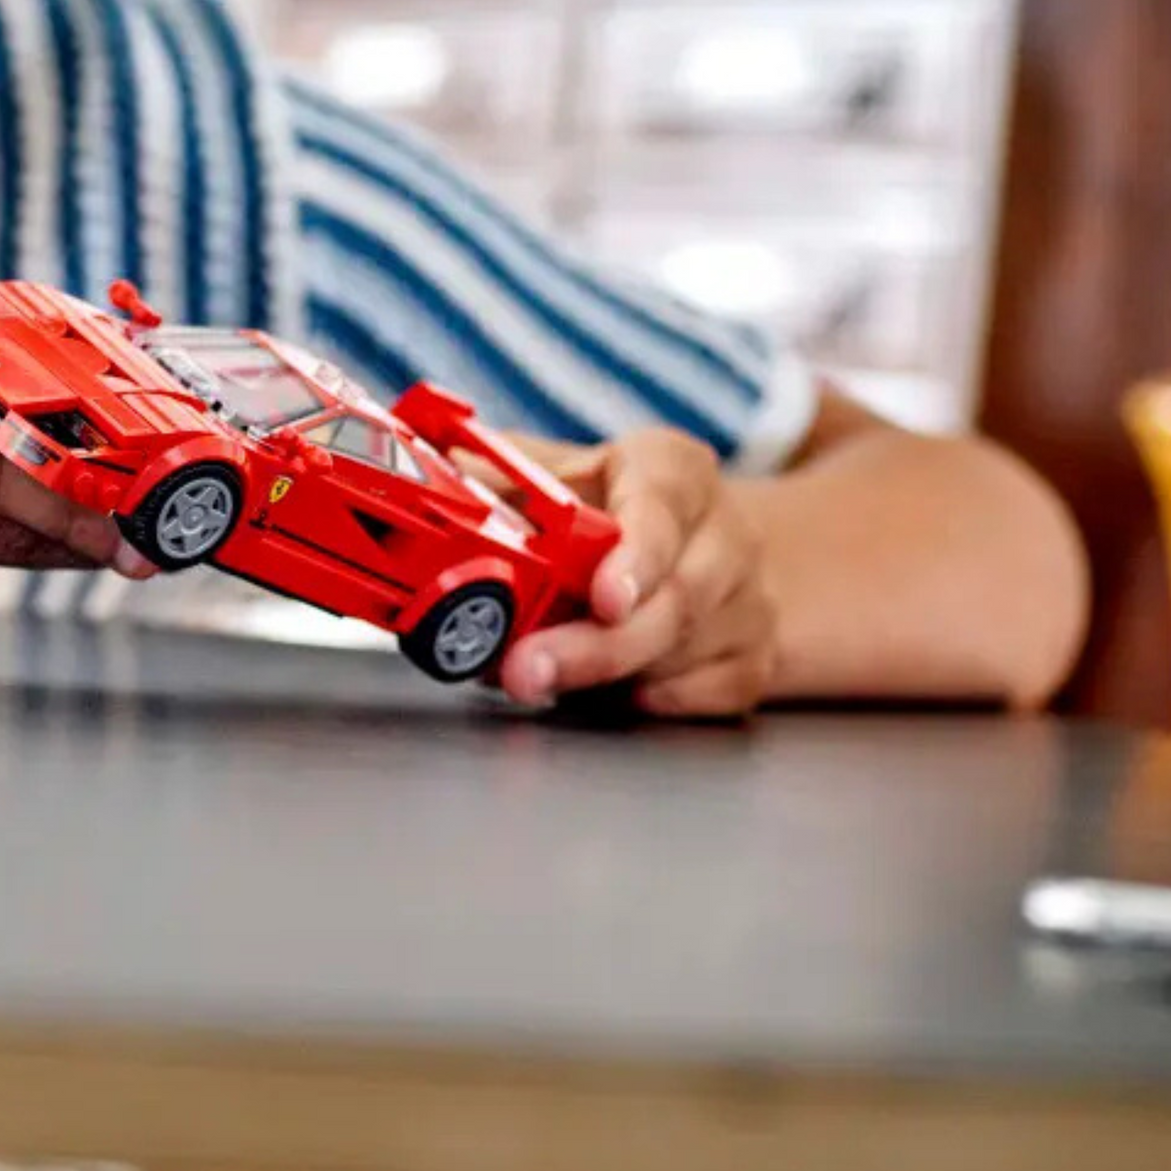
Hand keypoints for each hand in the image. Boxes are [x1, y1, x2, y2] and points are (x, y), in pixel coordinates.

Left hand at [493, 428, 778, 718]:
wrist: (683, 545)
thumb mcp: (547, 475)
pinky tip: (607, 693)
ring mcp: (746, 598)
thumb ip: (488, 480)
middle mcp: (722, 530)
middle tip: (522, 672)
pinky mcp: (753, 656)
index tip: (603, 600)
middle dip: (594, 646)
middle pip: (675, 597)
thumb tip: (417, 480)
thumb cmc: (598, 508)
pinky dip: (651, 701)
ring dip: (603, 678)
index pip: (663, 502)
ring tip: (530, 677)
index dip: (636, 554)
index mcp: (671, 469)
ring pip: (684, 653)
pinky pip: (709, 696)